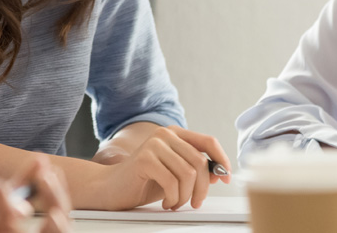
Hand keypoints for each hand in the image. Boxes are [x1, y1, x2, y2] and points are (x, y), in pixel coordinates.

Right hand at [92, 125, 231, 210]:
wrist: (110, 188)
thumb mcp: (175, 175)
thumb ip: (195, 170)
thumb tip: (220, 174)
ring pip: (188, 174)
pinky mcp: (145, 159)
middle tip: (195, 203)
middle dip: (203, 188)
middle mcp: (165, 134)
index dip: (222, 161)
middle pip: (200, 162)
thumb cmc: (143, 181)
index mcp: (175, 134)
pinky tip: (166, 203)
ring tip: (176, 203)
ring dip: (186, 196)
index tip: (227, 178)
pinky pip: (172, 182)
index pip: (208, 142)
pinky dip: (173, 199)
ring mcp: (154, 144)